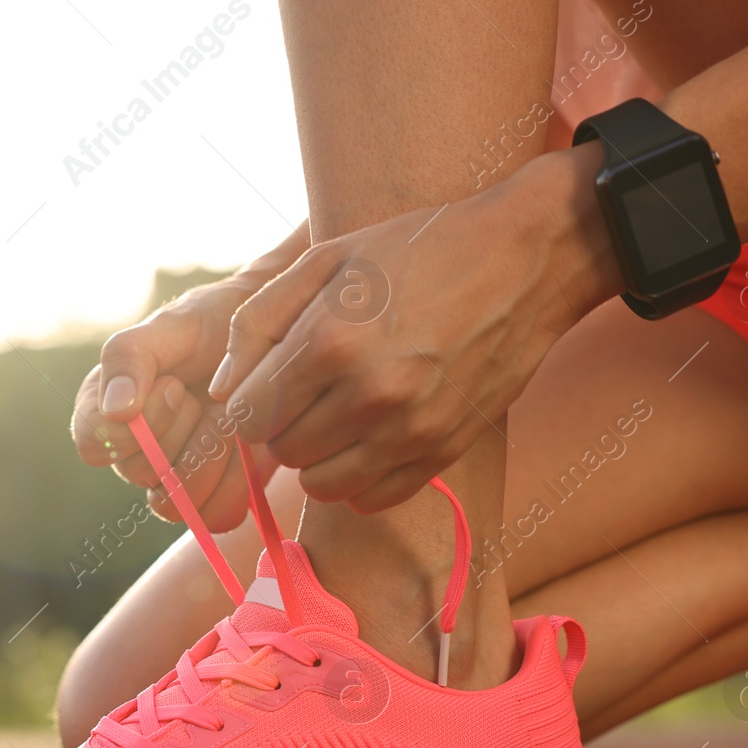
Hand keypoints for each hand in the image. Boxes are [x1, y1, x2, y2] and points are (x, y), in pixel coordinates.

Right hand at [71, 223, 308, 528]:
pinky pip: (215, 516)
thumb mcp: (172, 325)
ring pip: (176, 502)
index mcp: (107, 409)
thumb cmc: (215, 324)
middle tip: (212, 393)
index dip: (134, 424)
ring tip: (231, 415)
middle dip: (185, 430)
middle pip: (140, 473)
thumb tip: (116, 410)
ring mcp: (173, 480)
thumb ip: (130, 357)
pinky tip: (248, 443)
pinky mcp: (214, 498)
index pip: (94, 444)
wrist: (273, 339)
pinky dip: (238, 480)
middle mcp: (133, 452)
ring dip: (211, 455)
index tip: (175, 385)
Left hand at [208, 146, 619, 512]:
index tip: (266, 385)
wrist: (527, 259)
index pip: (249, 415)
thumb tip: (220, 388)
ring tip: (337, 414)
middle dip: (282, 426)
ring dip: (317, 457)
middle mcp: (370, 393)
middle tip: (307, 392)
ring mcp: (412, 428)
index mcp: (330, 341)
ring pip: (321, 484)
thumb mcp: (327, 259)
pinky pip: (371, 498)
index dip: (248, 403)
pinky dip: (358, 478)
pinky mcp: (445, 449)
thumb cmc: (418, 249)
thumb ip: (259, 320)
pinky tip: (369, 436)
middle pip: (283, 452)